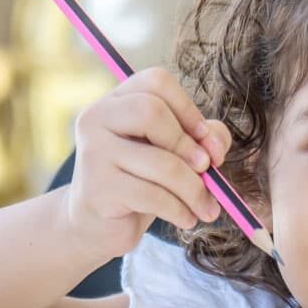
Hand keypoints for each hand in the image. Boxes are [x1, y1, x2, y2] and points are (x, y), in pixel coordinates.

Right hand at [63, 67, 231, 258]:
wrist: (98, 225)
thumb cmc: (142, 181)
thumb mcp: (174, 152)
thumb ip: (203, 137)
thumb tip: (215, 145)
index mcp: (116, 100)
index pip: (156, 81)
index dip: (188, 108)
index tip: (205, 139)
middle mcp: (97, 119)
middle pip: (152, 112)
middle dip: (188, 145)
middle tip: (206, 170)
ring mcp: (93, 153)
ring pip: (160, 162)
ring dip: (194, 189)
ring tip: (206, 208)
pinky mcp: (97, 189)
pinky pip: (152, 195)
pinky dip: (179, 210)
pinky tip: (187, 219)